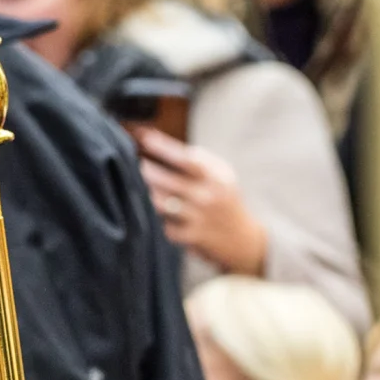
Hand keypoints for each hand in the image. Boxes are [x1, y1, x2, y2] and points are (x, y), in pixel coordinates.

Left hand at [135, 129, 268, 276]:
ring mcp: (201, 218)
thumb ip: (201, 160)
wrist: (244, 241)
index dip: (164, 147)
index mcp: (216, 178)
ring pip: (163, 204)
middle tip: (134, 163)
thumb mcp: (224, 176)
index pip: (187, 159)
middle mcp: (209, 196)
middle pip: (170, 181)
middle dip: (148, 171)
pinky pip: (166, 227)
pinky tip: (154, 214)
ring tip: (137, 186)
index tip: (145, 138)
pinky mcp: (194, 237)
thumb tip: (167, 145)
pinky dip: (159, 220)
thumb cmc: (225, 200)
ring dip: (149, 195)